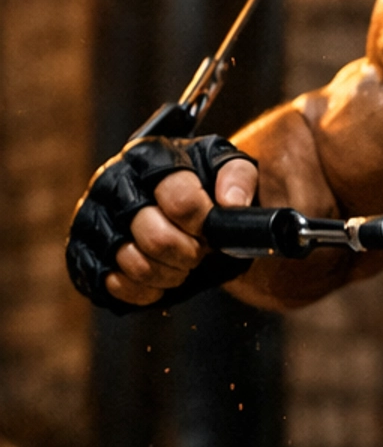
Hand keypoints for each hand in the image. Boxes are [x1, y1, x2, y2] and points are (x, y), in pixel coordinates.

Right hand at [66, 136, 258, 311]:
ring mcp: (91, 216)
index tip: (212, 229)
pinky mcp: (81, 249)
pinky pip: (112, 283)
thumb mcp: (227, 168)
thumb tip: (230, 203)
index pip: (181, 201)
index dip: (204, 225)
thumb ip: (238, 177)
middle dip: (189, 253)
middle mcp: (112, 181)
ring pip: (133, 262)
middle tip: (199, 251)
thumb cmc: (202, 185)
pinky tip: (158, 279)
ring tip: (181, 264)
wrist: (172, 206)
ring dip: (169, 274)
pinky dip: (143, 290)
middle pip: (156, 237)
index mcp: (149, 156)